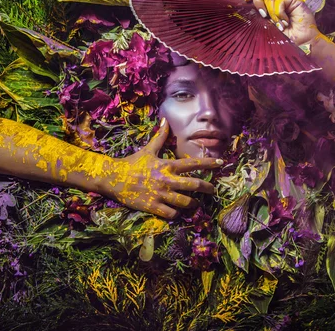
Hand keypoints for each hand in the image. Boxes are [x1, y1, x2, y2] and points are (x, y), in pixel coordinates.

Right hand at [101, 118, 222, 218]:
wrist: (113, 178)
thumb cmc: (132, 163)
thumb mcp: (148, 150)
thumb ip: (160, 137)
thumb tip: (165, 120)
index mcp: (167, 165)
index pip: (192, 164)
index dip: (208, 163)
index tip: (221, 163)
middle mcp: (167, 180)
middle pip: (194, 185)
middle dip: (207, 188)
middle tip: (213, 190)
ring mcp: (160, 194)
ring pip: (185, 202)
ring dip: (193, 204)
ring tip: (195, 204)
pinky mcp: (153, 206)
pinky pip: (171, 214)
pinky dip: (177, 214)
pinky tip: (177, 212)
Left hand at [244, 0, 320, 46]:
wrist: (301, 44)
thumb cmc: (284, 40)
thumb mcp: (266, 30)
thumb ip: (258, 19)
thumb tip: (247, 10)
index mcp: (266, 9)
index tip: (246, 1)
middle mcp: (274, 3)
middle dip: (257, 0)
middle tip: (262, 14)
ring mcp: (284, 1)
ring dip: (271, 14)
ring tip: (279, 25)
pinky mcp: (293, 0)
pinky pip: (279, 2)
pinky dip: (279, 14)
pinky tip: (286, 22)